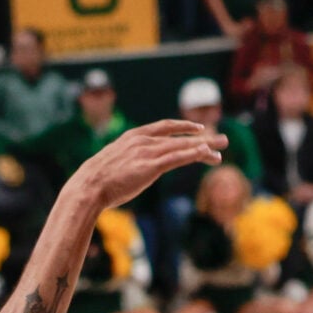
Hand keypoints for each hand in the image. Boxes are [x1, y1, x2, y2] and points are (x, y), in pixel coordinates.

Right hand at [75, 118, 222, 209]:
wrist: (89, 185)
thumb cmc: (99, 179)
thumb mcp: (116, 162)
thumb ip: (129, 160)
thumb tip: (133, 167)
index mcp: (134, 136)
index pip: (164, 127)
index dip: (183, 126)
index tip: (198, 128)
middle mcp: (143, 140)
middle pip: (179, 137)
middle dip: (203, 138)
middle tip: (222, 139)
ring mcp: (148, 152)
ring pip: (182, 147)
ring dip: (204, 148)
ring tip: (221, 149)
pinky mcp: (151, 166)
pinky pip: (177, 158)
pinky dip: (193, 155)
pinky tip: (206, 154)